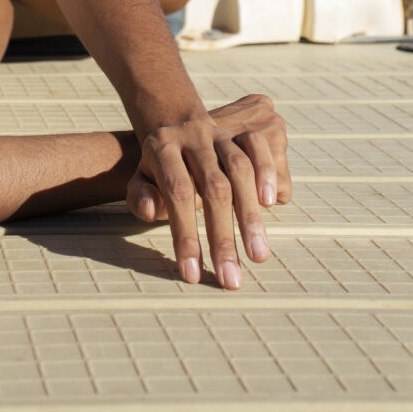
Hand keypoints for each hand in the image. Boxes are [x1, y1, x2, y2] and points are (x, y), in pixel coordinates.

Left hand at [126, 93, 290, 288]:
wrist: (176, 131)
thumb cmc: (158, 171)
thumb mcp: (141, 182)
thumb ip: (140, 197)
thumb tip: (152, 210)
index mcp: (162, 147)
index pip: (177, 192)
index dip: (186, 233)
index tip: (192, 274)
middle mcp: (193, 136)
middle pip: (214, 187)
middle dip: (223, 237)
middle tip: (230, 280)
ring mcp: (218, 134)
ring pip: (240, 169)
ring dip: (251, 215)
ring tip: (258, 256)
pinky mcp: (239, 135)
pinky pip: (257, 147)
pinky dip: (267, 173)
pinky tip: (272, 203)